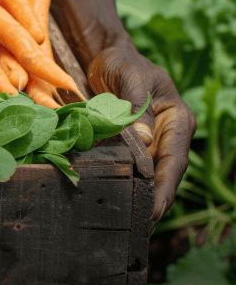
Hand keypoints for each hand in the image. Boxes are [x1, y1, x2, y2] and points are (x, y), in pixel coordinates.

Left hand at [87, 46, 196, 220]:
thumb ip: (137, 107)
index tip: (153, 211)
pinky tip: (116, 201)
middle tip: (139, 228)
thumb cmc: (122, 63)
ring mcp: (151, 142)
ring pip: (149, 176)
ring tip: (128, 224)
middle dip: (154, 201)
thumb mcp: (131, 79)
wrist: (106, 56)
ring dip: (140, 198)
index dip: (165, 187)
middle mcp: (168, 135)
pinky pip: (131, 168)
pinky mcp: (131, 144)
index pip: (174, 160)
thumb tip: (145, 141)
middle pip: (164, 175)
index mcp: (177, 121)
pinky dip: (126, 185)